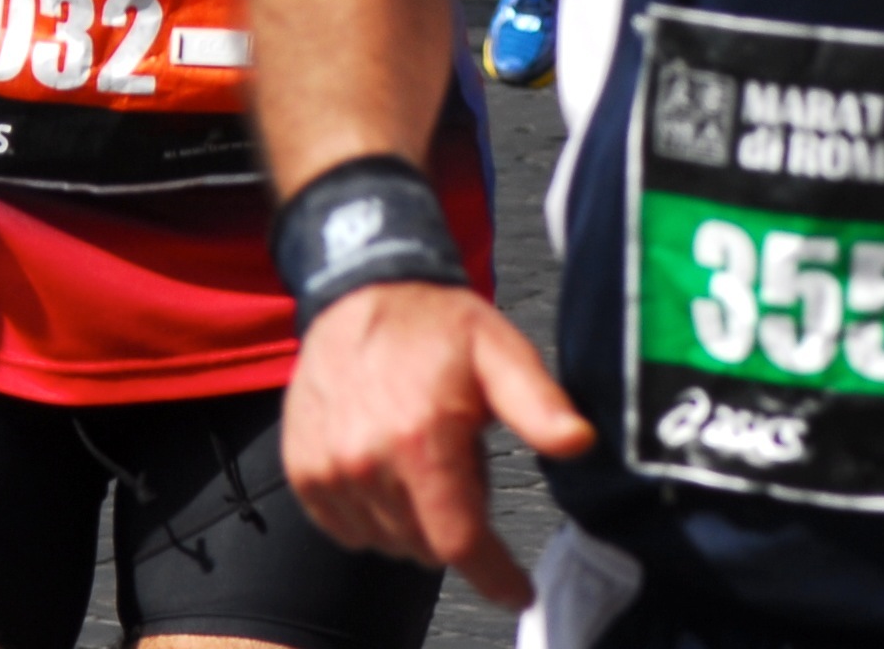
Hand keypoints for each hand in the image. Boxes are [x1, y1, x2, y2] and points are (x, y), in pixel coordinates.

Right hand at [284, 280, 594, 610]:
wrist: (360, 293)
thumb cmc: (435, 325)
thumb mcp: (501, 352)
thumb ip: (538, 405)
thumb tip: (579, 442)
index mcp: (422, 438)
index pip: (459, 541)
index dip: (494, 574)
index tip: (519, 591)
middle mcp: (367, 461)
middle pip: (425, 545)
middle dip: (455, 523)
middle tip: (463, 463)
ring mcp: (329, 470)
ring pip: (387, 541)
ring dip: (415, 519)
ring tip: (423, 456)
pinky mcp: (304, 472)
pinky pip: (348, 529)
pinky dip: (375, 515)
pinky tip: (388, 468)